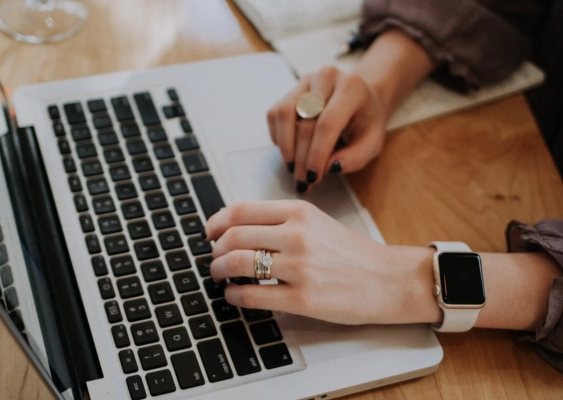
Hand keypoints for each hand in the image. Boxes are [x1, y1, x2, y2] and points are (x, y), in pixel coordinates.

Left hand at [204, 200, 438, 324]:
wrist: (389, 279)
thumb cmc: (353, 253)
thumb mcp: (318, 223)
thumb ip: (281, 222)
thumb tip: (238, 229)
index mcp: (299, 212)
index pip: (241, 210)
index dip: (216, 222)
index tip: (209, 232)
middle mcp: (297, 235)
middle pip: (233, 237)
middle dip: (215, 250)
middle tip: (214, 259)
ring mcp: (300, 267)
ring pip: (238, 264)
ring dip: (219, 271)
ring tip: (220, 276)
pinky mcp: (303, 299)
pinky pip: (252, 296)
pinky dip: (234, 296)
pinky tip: (234, 296)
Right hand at [267, 66, 387, 192]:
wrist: (360, 98)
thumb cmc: (366, 122)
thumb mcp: (372, 143)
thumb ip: (355, 158)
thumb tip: (328, 168)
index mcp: (352, 88)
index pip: (327, 123)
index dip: (317, 153)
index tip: (313, 177)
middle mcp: (326, 77)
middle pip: (305, 123)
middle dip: (302, 158)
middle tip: (303, 181)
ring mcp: (305, 81)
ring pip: (284, 114)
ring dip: (286, 147)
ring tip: (293, 167)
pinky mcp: (290, 89)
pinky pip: (275, 114)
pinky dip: (278, 137)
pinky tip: (291, 150)